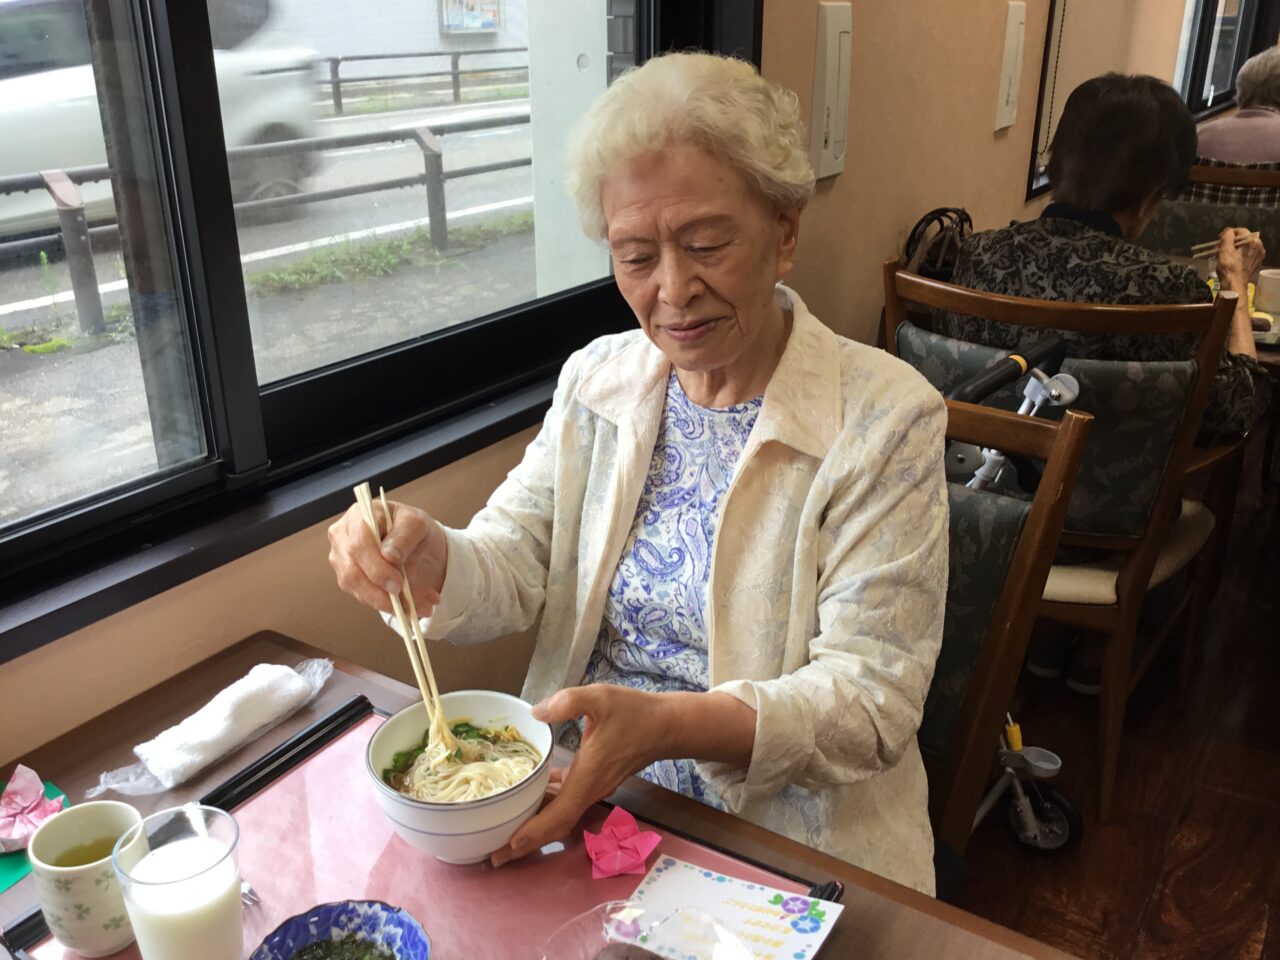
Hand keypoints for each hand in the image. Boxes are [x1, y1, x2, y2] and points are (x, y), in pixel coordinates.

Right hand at [327, 499, 445, 613]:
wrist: (416, 541)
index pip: (359, 544)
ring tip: (420, 606)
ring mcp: (342, 559)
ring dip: (388, 603)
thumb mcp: (418, 524)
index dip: (376, 567)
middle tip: (409, 604)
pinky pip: (364, 597)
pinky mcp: (349, 578)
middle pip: (353, 571)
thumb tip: (389, 556)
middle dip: (382, 592)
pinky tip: (410, 606)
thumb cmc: (412, 527)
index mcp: (359, 515)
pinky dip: (388, 605)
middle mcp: (343, 537)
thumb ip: (404, 536)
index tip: (398, 584)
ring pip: (357, 589)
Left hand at [489, 685, 670, 865]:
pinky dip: (547, 804)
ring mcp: (594, 788)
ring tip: (503, 830)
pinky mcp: (595, 780)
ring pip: (560, 815)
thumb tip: (536, 713)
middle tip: (494, 856)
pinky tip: (530, 794)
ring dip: (534, 825)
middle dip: (526, 843)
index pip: (558, 816)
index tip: (506, 847)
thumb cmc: (635, 713)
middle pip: (556, 826)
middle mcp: (590, 789)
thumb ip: (567, 703)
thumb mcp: (600, 698)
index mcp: (588, 777)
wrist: (667, 725)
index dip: (532, 833)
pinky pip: (567, 800)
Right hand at [1216, 226, 1265, 289]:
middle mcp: (1259, 246)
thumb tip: (1228, 230)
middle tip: (1221, 247)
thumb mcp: (1224, 250)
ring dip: (1235, 247)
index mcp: (1253, 242)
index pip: (1241, 231)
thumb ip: (1227, 236)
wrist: (1235, 285)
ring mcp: (1259, 254)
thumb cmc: (1229, 267)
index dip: (1229, 233)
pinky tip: (1232, 259)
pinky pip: (1248, 253)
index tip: (1219, 239)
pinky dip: (1240, 253)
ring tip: (1225, 253)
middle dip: (1232, 241)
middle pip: (1244, 238)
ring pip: (1246, 245)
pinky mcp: (1257, 261)